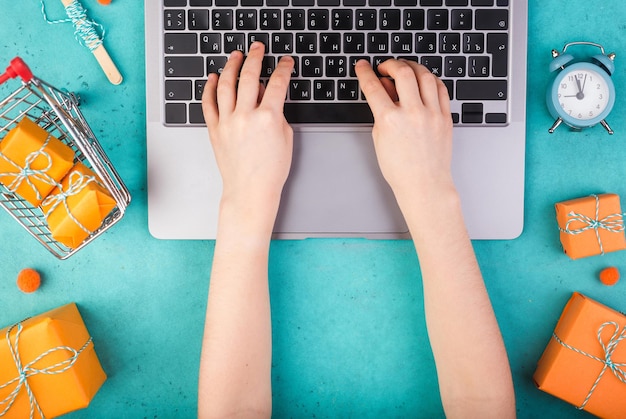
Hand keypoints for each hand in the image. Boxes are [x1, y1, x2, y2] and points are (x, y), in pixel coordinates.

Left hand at [202, 42, 294, 218]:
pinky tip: (213, 77)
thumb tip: (268, 97)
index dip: (283, 69)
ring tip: (236, 56)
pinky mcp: (214, 130)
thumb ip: (277, 113)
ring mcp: (228, 122)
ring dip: (231, 66)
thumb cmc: (271, 171)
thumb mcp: (286, 138)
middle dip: (256, 57)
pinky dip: (209, 87)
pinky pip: (208, 103)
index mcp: (268, 118)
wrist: (250, 190)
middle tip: (258, 48)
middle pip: (249, 76)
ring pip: (226, 84)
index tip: (285, 62)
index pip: (277, 83)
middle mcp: (246, 116)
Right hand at [355, 59, 453, 203]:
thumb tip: (384, 88)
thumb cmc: (400, 169)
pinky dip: (430, 79)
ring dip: (412, 67)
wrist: (424, 184)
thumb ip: (380, 110)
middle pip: (402, 72)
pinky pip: (440, 88)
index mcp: (390, 121)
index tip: (363, 66)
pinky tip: (423, 81)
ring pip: (424, 75)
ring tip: (405, 70)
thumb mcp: (380, 138)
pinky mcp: (445, 117)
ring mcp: (432, 114)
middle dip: (391, 64)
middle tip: (385, 67)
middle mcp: (412, 114)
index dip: (365, 72)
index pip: (373, 87)